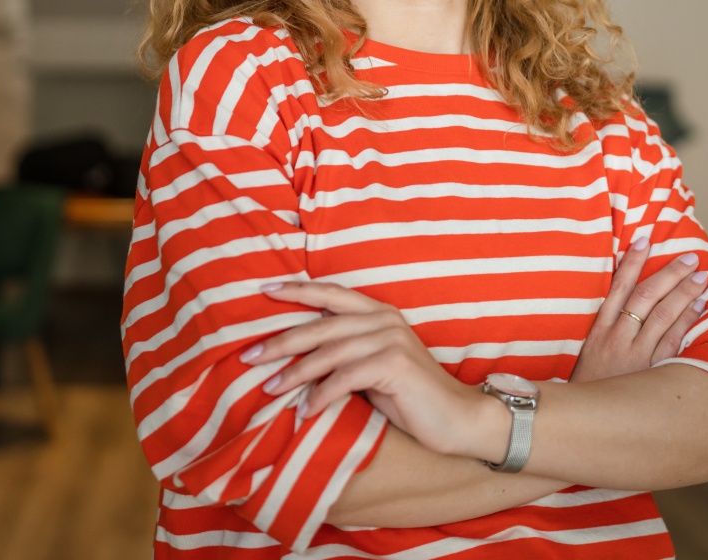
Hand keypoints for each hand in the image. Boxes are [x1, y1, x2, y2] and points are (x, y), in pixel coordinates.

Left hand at [241, 282, 488, 457]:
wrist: (459, 418)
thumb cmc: (411, 397)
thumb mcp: (373, 367)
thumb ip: (345, 354)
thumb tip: (297, 359)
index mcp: (378, 312)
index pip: (330, 294)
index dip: (297, 290)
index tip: (264, 289)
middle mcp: (383, 319)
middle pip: (321, 324)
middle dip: (282, 340)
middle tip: (249, 356)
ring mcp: (390, 339)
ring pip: (329, 352)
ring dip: (295, 373)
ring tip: (269, 389)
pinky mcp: (394, 364)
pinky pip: (345, 377)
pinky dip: (321, 395)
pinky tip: (305, 411)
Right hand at [571, 236, 706, 382]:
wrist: (586, 422)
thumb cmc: (589, 387)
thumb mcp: (588, 353)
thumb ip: (606, 329)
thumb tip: (623, 302)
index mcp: (599, 330)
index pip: (618, 287)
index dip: (632, 263)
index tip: (645, 241)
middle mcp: (617, 338)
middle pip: (645, 297)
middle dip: (669, 274)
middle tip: (689, 258)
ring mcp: (635, 355)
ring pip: (662, 316)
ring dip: (683, 293)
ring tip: (700, 277)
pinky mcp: (651, 374)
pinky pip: (673, 342)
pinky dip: (686, 322)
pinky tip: (699, 307)